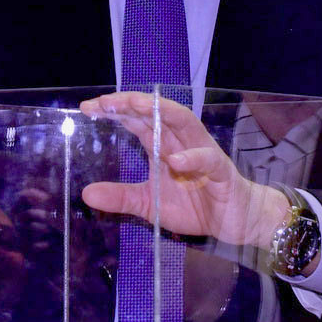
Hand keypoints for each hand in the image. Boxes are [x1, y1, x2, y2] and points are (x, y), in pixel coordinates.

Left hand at [79, 92, 290, 249]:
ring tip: (137, 106)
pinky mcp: (221, 170)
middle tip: (105, 102)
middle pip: (157, 113)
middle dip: (132, 103)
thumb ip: (122, 197)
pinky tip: (175, 160)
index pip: (138, 120)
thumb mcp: (150, 204)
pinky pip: (208, 159)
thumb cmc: (194, 206)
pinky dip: (193, 157)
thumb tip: (86, 194)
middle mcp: (181, 142)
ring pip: (184, 122)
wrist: (235, 220)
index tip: (88, 108)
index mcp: (163, 147)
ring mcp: (202, 152)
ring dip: (162, 112)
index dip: (115, 111)